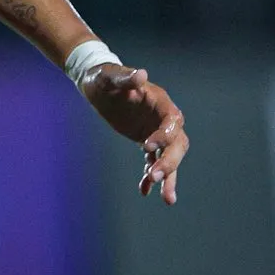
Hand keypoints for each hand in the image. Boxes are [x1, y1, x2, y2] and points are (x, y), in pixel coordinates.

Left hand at [81, 65, 187, 204]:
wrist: (96, 84)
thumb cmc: (103, 77)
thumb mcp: (110, 77)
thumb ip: (126, 78)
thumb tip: (141, 75)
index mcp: (159, 101)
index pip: (172, 120)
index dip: (165, 134)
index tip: (146, 146)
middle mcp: (162, 118)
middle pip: (177, 143)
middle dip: (169, 161)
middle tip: (155, 177)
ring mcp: (156, 130)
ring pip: (170, 157)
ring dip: (169, 176)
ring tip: (167, 200)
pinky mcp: (146, 140)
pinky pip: (153, 160)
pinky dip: (149, 176)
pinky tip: (144, 190)